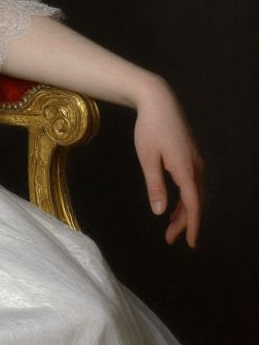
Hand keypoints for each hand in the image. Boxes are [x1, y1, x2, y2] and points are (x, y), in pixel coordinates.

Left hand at [132, 79, 204, 247]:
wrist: (158, 101)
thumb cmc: (149, 129)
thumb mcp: (147, 158)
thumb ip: (154, 185)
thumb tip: (160, 211)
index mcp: (186, 170)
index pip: (193, 205)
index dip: (191, 226)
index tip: (189, 243)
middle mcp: (196, 167)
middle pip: (195, 202)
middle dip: (185, 222)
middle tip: (171, 239)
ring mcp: (195, 161)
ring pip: (194, 193)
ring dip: (184, 210)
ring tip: (171, 226)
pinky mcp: (190, 156)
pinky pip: (191, 183)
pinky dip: (185, 197)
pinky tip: (175, 203)